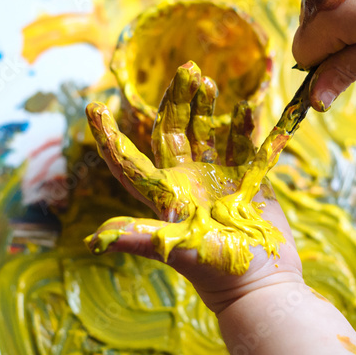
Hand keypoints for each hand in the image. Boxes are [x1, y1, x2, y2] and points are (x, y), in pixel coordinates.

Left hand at [84, 61, 302, 313]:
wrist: (262, 285)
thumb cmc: (214, 271)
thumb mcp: (174, 249)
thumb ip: (138, 237)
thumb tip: (94, 238)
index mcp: (163, 195)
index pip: (128, 161)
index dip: (110, 137)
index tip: (93, 107)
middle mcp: (187, 183)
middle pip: (175, 133)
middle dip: (177, 101)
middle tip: (185, 69)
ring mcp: (218, 181)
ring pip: (209, 133)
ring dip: (208, 107)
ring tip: (208, 80)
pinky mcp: (249, 183)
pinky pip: (245, 146)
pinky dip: (245, 127)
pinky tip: (245, 105)